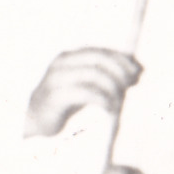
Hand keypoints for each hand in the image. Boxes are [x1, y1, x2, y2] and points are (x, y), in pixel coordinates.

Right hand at [25, 48, 141, 137]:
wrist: (34, 121)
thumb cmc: (65, 103)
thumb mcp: (88, 86)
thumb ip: (108, 76)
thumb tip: (139, 70)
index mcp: (70, 56)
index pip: (101, 51)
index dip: (122, 60)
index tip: (138, 73)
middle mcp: (62, 63)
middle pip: (98, 59)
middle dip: (119, 71)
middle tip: (131, 85)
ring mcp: (56, 78)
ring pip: (93, 74)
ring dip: (112, 88)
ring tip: (119, 102)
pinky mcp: (55, 96)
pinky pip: (85, 93)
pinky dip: (102, 100)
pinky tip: (109, 109)